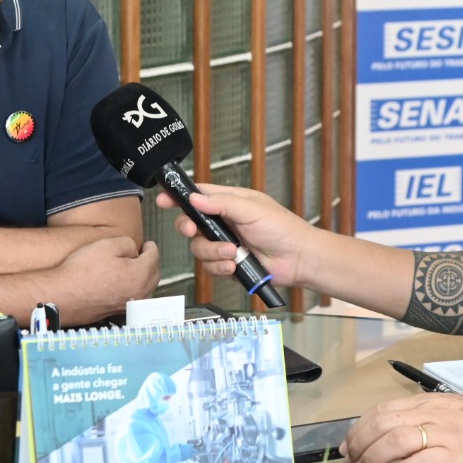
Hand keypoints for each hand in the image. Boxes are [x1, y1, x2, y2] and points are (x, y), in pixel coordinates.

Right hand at [49, 236, 161, 322]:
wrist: (63, 296)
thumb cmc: (83, 270)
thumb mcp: (106, 245)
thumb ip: (127, 244)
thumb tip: (134, 251)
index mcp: (139, 275)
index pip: (154, 258)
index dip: (151, 248)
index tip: (148, 244)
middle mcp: (139, 293)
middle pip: (154, 275)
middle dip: (150, 263)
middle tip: (142, 254)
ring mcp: (128, 305)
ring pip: (146, 289)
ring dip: (144, 277)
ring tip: (134, 268)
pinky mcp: (118, 312)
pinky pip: (135, 299)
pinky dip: (135, 289)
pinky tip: (124, 284)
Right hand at [154, 184, 312, 287]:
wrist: (298, 259)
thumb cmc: (282, 228)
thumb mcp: (252, 209)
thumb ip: (222, 203)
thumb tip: (195, 198)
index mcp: (230, 202)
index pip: (199, 195)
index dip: (180, 197)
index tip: (163, 200)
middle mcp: (224, 222)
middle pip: (191, 224)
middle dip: (190, 229)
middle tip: (193, 232)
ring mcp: (225, 243)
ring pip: (199, 249)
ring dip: (213, 252)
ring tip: (233, 253)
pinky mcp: (229, 263)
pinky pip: (211, 266)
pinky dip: (220, 267)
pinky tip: (235, 265)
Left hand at [339, 393, 462, 462]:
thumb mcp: (459, 413)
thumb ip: (432, 421)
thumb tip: (403, 439)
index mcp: (433, 402)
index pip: (384, 410)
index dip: (360, 426)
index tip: (349, 443)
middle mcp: (435, 413)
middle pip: (382, 422)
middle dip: (359, 442)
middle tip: (349, 461)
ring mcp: (446, 433)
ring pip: (394, 439)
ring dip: (371, 456)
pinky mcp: (458, 455)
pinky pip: (418, 461)